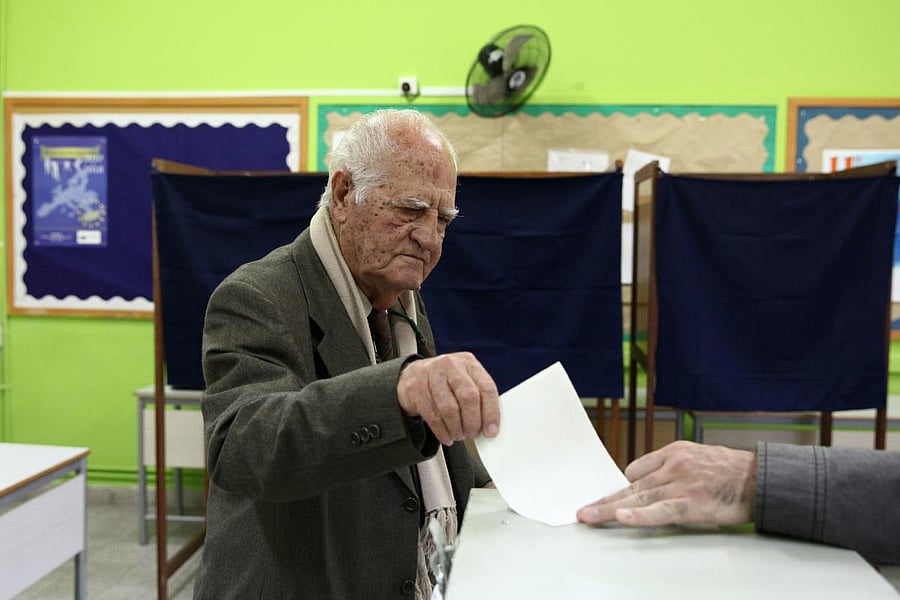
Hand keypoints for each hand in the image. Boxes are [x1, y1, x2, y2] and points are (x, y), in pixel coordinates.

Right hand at [397, 352, 499, 445]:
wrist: (413, 374)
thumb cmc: (445, 381)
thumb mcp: (465, 381)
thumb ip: (479, 398)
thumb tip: (490, 426)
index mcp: (468, 363)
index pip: (486, 387)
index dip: (491, 412)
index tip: (491, 431)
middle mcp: (450, 365)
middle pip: (468, 396)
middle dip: (472, 421)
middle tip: (472, 433)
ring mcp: (430, 374)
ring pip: (449, 408)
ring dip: (456, 428)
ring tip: (459, 435)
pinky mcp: (415, 388)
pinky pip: (432, 416)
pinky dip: (442, 431)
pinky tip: (447, 436)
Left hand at [577, 440, 756, 526]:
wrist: (760, 479)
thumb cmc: (732, 471)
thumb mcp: (698, 456)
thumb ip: (674, 468)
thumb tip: (651, 483)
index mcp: (673, 452)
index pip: (637, 470)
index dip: (626, 487)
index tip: (613, 499)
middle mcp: (672, 466)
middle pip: (630, 485)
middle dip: (605, 499)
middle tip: (583, 509)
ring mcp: (679, 484)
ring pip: (637, 498)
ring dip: (609, 509)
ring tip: (589, 517)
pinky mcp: (690, 503)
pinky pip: (659, 510)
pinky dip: (639, 514)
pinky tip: (621, 517)